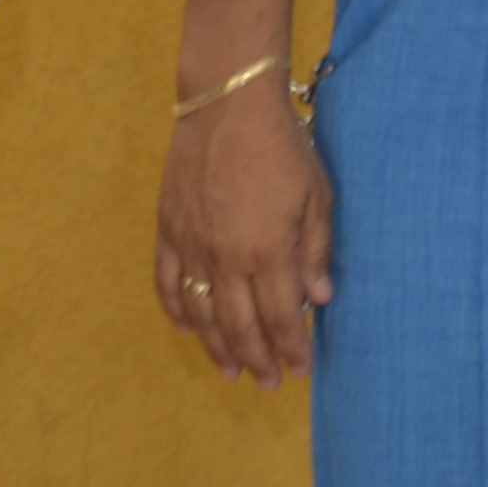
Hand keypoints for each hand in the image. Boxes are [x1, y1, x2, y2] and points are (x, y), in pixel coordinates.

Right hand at [153, 83, 331, 385]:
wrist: (226, 103)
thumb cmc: (281, 145)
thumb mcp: (316, 195)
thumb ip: (315, 250)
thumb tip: (320, 299)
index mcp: (267, 250)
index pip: (281, 316)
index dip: (291, 347)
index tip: (300, 370)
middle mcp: (226, 256)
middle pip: (240, 324)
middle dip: (257, 358)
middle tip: (267, 383)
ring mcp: (193, 245)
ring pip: (203, 312)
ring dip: (217, 347)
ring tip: (230, 371)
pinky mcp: (169, 229)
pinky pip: (167, 281)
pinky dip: (176, 309)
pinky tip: (186, 328)